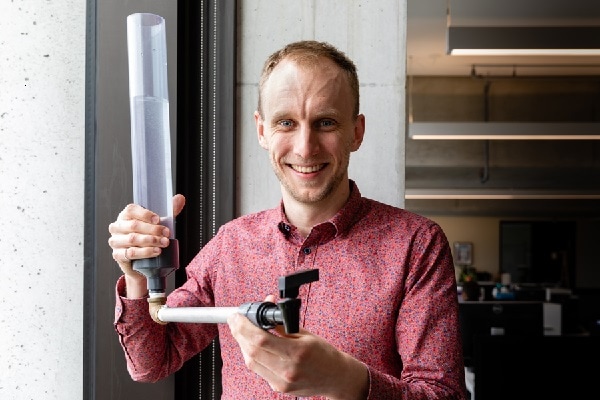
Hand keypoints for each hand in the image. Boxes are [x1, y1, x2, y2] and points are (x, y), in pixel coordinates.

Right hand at [107, 194, 184, 295]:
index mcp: (126, 215)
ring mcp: (116, 241)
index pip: (131, 210)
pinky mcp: (117, 255)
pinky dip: (145, 252)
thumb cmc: (148, 236)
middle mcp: (118, 227)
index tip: (158, 219)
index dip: (145, 214)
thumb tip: (180, 198)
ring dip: (151, 241)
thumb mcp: (159, 223)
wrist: (141, 260)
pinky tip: (156, 252)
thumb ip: (170, 210)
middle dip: (153, 230)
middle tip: (167, 233)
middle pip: (134, 225)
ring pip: (133, 239)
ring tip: (164, 243)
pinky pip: (131, 253)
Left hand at [227, 296, 368, 399]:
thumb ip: (282, 324)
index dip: (244, 327)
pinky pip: (258, 370)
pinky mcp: (279, 388)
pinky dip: (252, 355)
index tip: (237, 317)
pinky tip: (253, 346)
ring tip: (243, 331)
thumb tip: (266, 307)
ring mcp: (282, 382)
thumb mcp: (306, 334)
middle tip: (235, 321)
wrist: (336, 377)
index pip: (261, 339)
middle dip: (239, 333)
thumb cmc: (324, 354)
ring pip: (251, 362)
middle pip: (252, 351)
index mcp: (297, 353)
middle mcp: (287, 370)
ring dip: (243, 345)